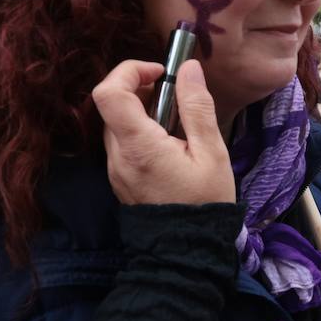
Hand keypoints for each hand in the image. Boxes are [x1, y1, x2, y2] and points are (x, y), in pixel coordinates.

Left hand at [92, 59, 234, 205]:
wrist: (187, 251)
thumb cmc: (205, 202)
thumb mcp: (212, 153)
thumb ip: (197, 108)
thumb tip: (188, 68)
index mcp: (138, 146)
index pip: (108, 93)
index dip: (129, 71)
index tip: (159, 73)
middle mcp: (117, 155)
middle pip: (110, 104)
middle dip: (139, 88)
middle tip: (174, 96)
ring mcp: (114, 168)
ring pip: (115, 123)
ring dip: (140, 110)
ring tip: (175, 122)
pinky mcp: (118, 178)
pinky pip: (121, 142)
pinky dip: (138, 130)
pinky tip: (167, 143)